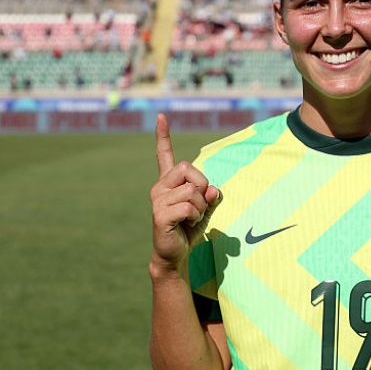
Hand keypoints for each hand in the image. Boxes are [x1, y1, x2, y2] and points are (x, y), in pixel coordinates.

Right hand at [150, 113, 221, 271]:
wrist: (176, 253)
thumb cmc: (189, 228)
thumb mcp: (206, 208)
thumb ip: (212, 195)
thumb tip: (212, 189)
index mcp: (169, 182)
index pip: (164, 154)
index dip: (163, 135)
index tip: (161, 116)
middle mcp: (159, 187)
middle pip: (187, 168)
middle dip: (202, 185)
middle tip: (199, 204)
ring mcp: (158, 200)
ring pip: (192, 190)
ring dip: (201, 206)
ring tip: (193, 217)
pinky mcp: (160, 215)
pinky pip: (189, 207)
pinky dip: (196, 215)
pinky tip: (188, 223)